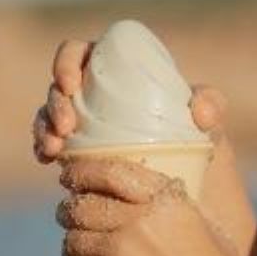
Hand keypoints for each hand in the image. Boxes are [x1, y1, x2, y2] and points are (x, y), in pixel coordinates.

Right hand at [31, 38, 256, 255]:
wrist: (196, 202)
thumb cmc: (203, 154)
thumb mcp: (212, 129)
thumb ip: (213, 106)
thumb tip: (199, 112)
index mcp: (125, 76)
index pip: (85, 53)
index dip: (68, 61)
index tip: (71, 84)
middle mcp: (101, 96)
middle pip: (61, 86)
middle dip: (53, 102)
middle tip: (66, 127)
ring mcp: (88, 125)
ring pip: (50, 115)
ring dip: (43, 127)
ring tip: (53, 151)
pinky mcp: (79, 154)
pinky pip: (52, 143)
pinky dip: (44, 146)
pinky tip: (49, 159)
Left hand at [56, 155, 249, 255]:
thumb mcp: (202, 221)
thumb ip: (172, 202)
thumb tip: (145, 189)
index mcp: (164, 199)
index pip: (108, 171)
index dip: (81, 171)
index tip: (70, 176)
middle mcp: (139, 218)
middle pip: (82, 204)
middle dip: (70, 210)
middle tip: (70, 216)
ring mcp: (120, 250)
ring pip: (73, 237)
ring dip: (74, 244)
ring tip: (82, 250)